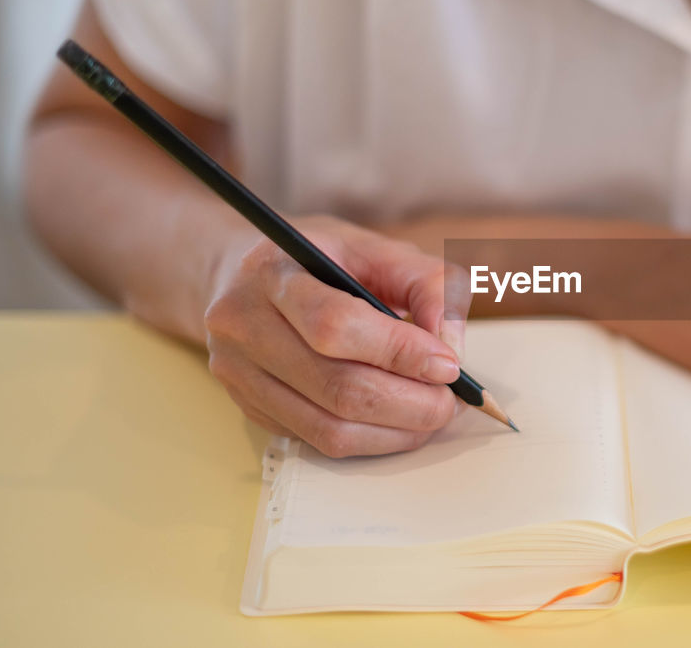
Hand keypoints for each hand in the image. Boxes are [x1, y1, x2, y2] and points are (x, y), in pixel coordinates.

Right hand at [203, 215, 470, 456]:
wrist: (245, 277)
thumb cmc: (320, 260)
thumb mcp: (376, 248)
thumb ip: (425, 283)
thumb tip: (450, 346)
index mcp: (271, 273)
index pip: (335, 326)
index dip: (400, 352)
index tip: (449, 365)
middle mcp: (243, 327)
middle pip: (337, 388)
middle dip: (411, 403)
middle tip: (451, 400)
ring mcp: (239, 375)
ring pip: (329, 428)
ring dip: (396, 431)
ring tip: (432, 414)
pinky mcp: (249, 409)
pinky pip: (318, 442)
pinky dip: (372, 440)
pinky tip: (398, 421)